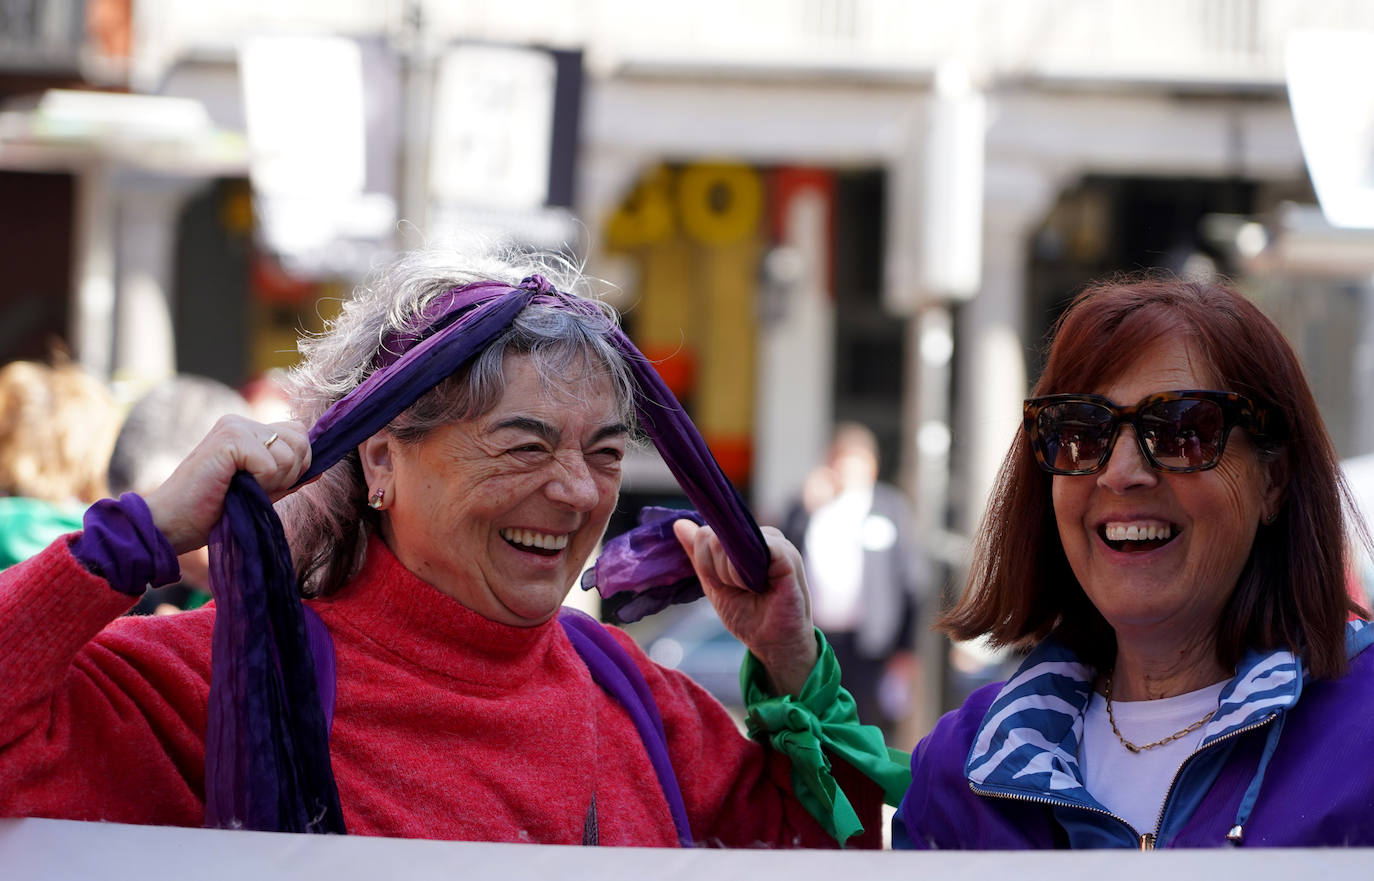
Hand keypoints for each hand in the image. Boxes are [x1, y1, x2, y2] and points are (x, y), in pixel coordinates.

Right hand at [143, 416, 311, 554]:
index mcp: (248, 429)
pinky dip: (261, 483)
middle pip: (301, 439)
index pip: (299, 433)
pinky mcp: (229, 439)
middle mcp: (241, 422)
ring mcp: (234, 427)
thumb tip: (321, 469)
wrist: (173, 523)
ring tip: (244, 489)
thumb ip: (289, 477)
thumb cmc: (214, 511)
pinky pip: (271, 464)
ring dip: (274, 481)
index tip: (270, 484)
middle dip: (290, 472)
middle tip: (256, 488)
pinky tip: (235, 488)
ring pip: (290, 452)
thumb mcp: (261, 491)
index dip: (297, 464)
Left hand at [673, 519, 817, 695]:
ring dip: (732, 575)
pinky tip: (757, 587)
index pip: (706, 534)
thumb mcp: (714, 583)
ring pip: (731, 542)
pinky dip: (746, 573)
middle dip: (717, 571)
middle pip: (715, 537)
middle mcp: (761, 536)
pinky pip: (755, 549)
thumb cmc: (749, 615)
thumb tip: (679, 524)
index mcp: (746, 540)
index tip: (722, 584)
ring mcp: (776, 544)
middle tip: (740, 590)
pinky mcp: (787, 556)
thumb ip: (698, 555)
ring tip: (751, 591)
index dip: (705, 562)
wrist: (773, 643)